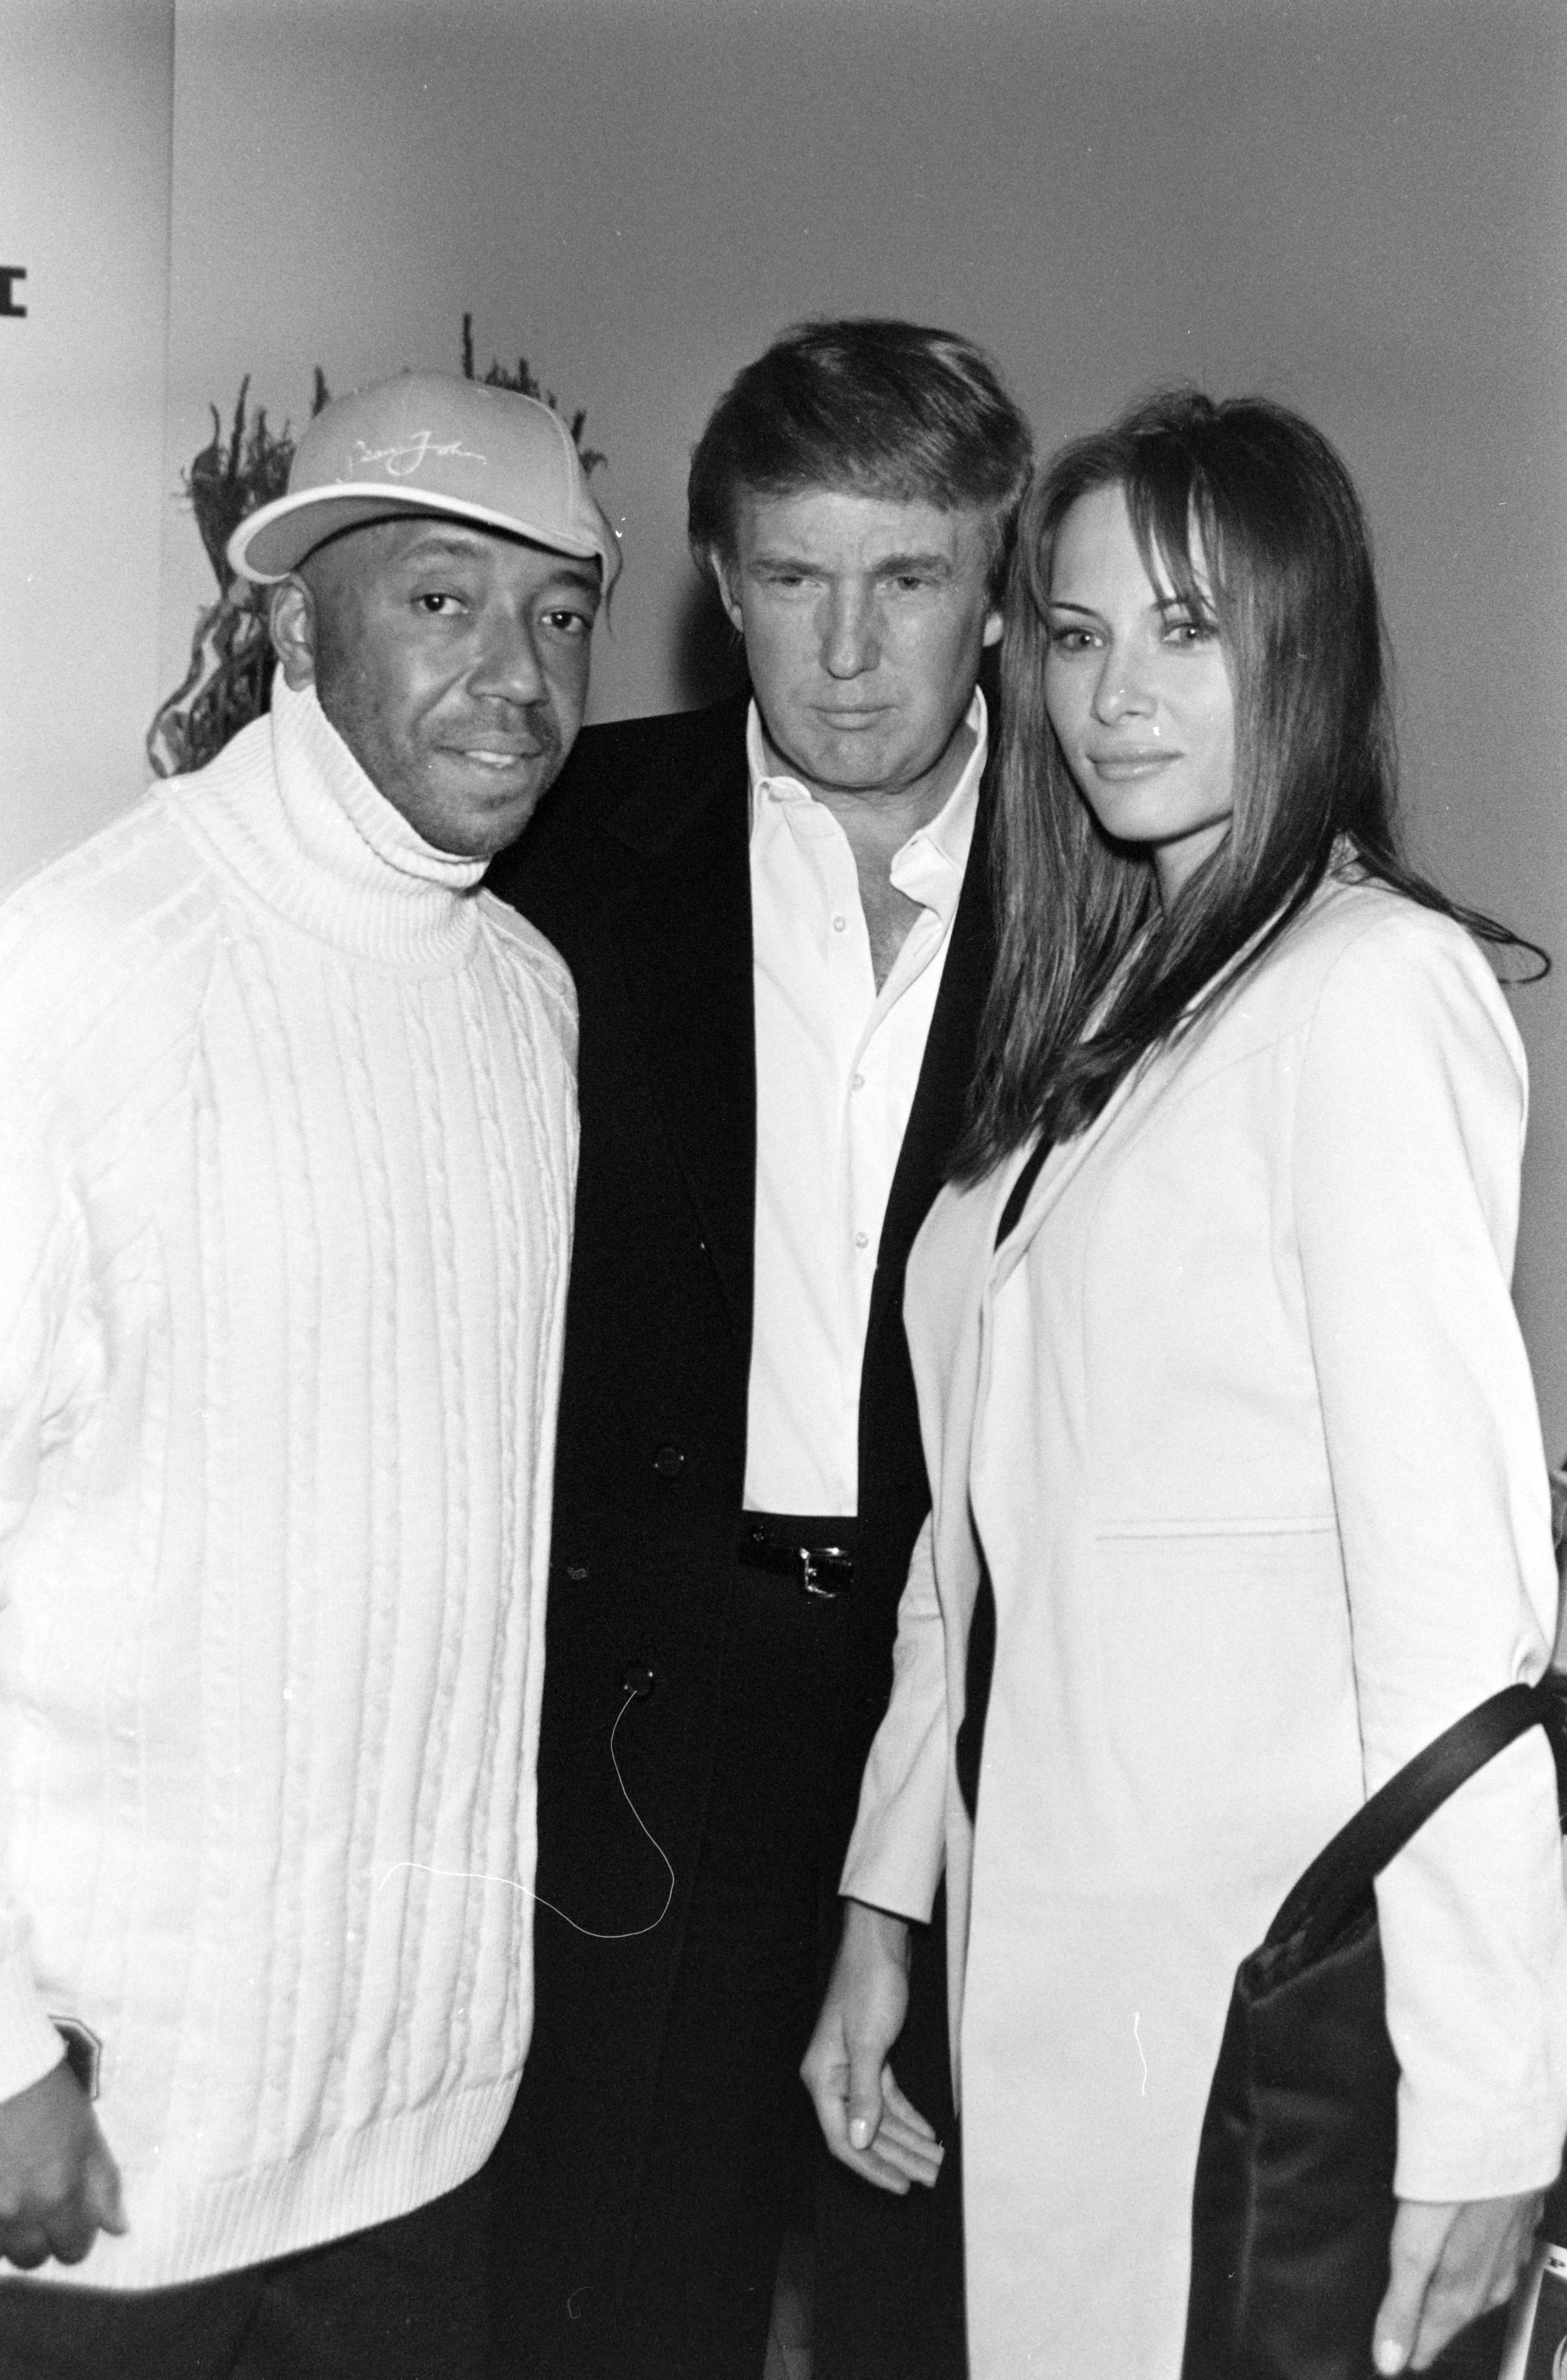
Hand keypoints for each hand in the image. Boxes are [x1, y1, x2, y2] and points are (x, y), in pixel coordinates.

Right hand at [0, 2059, 125, 2269]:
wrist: (0, 2066)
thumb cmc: (45, 2090)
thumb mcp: (86, 2130)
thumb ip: (103, 2184)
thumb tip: (118, 2227)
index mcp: (58, 2193)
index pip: (73, 2249)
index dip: (74, 2234)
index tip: (70, 2217)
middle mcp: (18, 2210)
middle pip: (32, 2257)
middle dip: (39, 2238)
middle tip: (37, 2204)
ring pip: (1, 2250)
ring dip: (8, 2231)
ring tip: (12, 2190)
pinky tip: (0, 2184)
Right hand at [801, 1900, 943, 2195]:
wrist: (880, 1945)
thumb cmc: (869, 1987)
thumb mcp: (868, 2042)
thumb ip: (864, 2094)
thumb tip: (861, 2141)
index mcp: (822, 2077)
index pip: (844, 2138)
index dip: (872, 2167)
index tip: (902, 2186)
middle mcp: (833, 2077)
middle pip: (866, 2132)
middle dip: (898, 2157)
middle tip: (931, 2178)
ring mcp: (852, 2068)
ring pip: (880, 2117)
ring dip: (907, 2140)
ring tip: (934, 2162)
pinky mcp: (872, 2056)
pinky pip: (889, 2097)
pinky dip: (908, 2116)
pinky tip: (927, 2131)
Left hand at [1373, 2192, 1541, 2371]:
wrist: (1500, 2121)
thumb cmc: (1458, 2176)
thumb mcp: (1414, 2243)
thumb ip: (1403, 2302)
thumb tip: (1389, 2359)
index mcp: (1466, 2289)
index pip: (1433, 2339)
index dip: (1406, 2346)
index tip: (1389, 2358)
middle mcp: (1494, 2275)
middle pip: (1454, 2315)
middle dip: (1428, 2323)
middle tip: (1406, 2333)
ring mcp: (1510, 2246)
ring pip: (1478, 2286)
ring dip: (1452, 2293)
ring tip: (1429, 2301)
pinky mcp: (1516, 2217)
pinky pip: (1494, 2255)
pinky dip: (1473, 2260)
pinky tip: (1465, 2249)